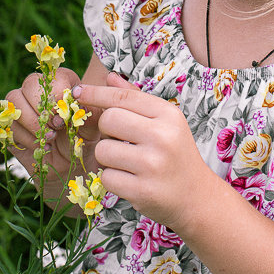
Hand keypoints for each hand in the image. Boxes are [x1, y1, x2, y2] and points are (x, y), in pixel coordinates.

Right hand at [5, 67, 95, 202]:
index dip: (57, 97)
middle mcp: (41, 90)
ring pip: (14, 100)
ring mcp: (24, 107)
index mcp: (64, 81)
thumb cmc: (88, 140)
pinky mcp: (12, 126)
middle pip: (29, 83)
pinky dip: (24, 137)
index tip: (66, 117)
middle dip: (42, 107)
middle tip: (56, 128)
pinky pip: (8, 123)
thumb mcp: (97, 125)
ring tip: (50, 139)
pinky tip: (42, 147)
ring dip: (32, 122)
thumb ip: (93, 108)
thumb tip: (80, 94)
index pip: (53, 77)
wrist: (73, 168)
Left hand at [75, 84, 212, 228]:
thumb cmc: (175, 153)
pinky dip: (112, 178)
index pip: (124, 97)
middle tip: (119, 139)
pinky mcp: (142, 190)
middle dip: (105, 129)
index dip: (96, 93)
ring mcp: (152, 165)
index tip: (78, 91)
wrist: (195, 196)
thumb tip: (110, 77)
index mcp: (168, 114)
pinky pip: (106, 177)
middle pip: (108, 119)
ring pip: (103, 150)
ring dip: (107, 157)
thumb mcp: (164, 121)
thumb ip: (136, 98)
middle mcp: (162, 136)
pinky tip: (130, 179)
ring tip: (126, 162)